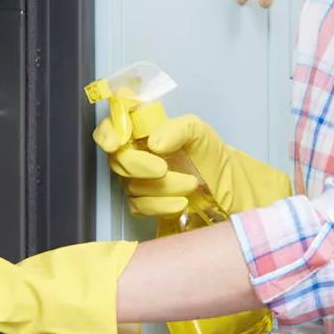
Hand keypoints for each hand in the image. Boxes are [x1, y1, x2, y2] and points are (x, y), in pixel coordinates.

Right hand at [93, 113, 292, 217]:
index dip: (106, 133)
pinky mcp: (144, 204)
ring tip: (191, 185)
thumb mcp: (200, 133)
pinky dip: (160, 206)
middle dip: (139, 166)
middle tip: (164, 168)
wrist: (227, 188)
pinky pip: (139, 207)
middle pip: (118, 160)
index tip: (115, 144)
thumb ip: (177, 130)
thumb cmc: (210, 155)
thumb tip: (152, 143)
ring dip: (161, 188)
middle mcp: (135, 154)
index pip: (111, 127)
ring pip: (131, 186)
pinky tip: (181, 203)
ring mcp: (137, 181)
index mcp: (142, 131)